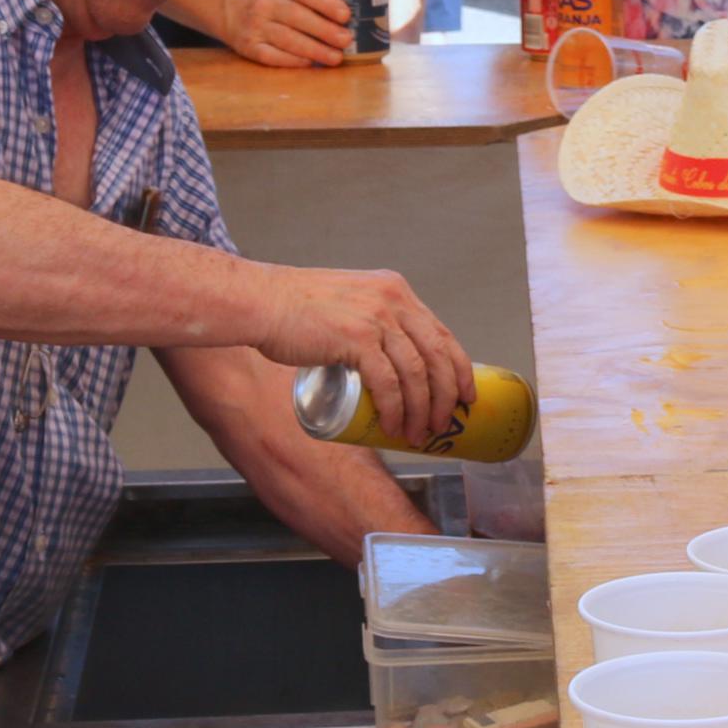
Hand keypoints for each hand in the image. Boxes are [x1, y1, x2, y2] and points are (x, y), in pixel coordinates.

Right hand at [219, 0, 355, 68]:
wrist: (232, 8)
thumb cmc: (277, 0)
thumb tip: (350, 20)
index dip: (325, 2)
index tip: (346, 15)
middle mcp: (265, 2)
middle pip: (297, 17)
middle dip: (325, 30)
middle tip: (347, 40)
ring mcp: (255, 25)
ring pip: (288, 39)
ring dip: (315, 50)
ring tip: (336, 57)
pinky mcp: (248, 47)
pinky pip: (273, 56)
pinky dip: (294, 60)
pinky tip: (311, 63)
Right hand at [243, 263, 470, 446]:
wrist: (261, 301)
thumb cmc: (296, 308)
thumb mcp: (350, 302)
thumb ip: (371, 321)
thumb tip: (389, 361)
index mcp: (396, 292)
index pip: (442, 334)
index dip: (460, 369)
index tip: (466, 396)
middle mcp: (393, 301)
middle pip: (438, 356)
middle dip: (448, 396)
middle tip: (445, 424)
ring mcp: (376, 318)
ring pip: (417, 373)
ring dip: (422, 410)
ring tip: (418, 435)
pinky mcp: (355, 338)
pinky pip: (388, 382)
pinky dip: (396, 409)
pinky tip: (394, 427)